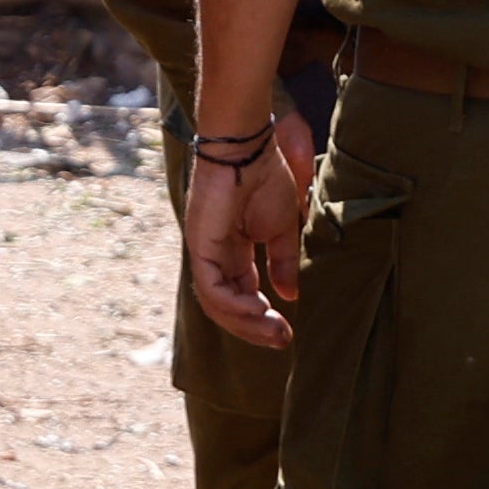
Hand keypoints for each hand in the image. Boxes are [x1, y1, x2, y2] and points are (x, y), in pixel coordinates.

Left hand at [179, 112, 310, 346]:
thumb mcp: (282, 229)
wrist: (248, 148)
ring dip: (246, 322)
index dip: (262, 316)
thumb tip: (289, 296)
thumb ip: (283, 262)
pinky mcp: (199, 245)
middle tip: (282, 340)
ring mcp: (204, 251)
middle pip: (228, 306)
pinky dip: (234, 304)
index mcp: (233, 250)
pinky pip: (212, 287)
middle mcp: (214, 255)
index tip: (286, 332)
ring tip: (274, 330)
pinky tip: (259, 309)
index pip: (242, 294)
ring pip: (218, 303)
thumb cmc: (265, 177)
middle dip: (255, 327)